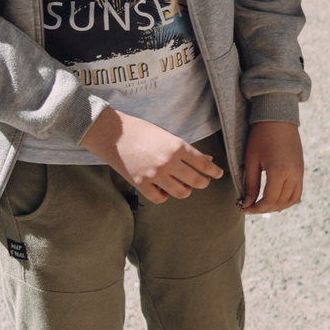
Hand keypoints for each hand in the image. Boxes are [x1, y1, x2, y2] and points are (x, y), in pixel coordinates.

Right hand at [81, 108, 222, 200]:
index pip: (204, 164)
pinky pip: (160, 198)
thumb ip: (186, 150)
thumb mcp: (167, 135)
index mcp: (177, 146)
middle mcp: (168, 162)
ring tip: (183, 185)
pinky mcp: (139, 184)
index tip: (218, 174)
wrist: (111, 133)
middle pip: (197, 181)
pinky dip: (165, 196)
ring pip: (182, 193)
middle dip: (203, 182)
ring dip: (186, 190)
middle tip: (203, 181)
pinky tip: (164, 189)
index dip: (214, 171)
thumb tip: (207, 160)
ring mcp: (154, 175)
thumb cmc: (141, 130)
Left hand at [240, 119, 303, 213]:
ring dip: (277, 207)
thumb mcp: (251, 161)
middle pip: (280, 202)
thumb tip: (247, 204)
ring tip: (263, 206)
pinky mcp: (301, 170)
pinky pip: (297, 192)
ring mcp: (299, 173)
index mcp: (279, 171)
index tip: (245, 209)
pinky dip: (287, 200)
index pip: (269, 200)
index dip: (256, 208)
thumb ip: (250, 185)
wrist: (278, 120)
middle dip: (264, 209)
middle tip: (250, 208)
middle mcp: (293, 174)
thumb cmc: (261, 138)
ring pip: (291, 200)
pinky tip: (275, 200)